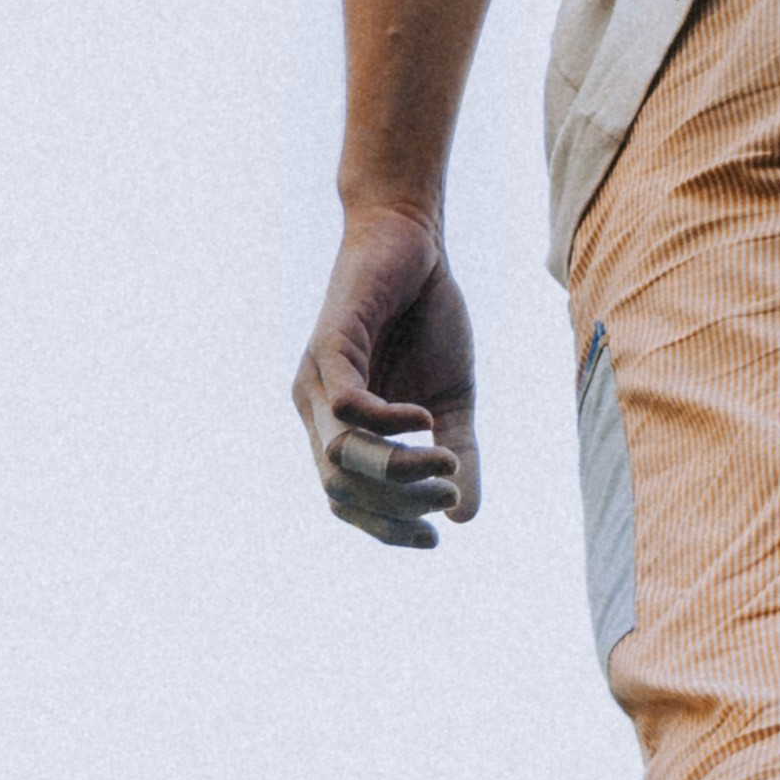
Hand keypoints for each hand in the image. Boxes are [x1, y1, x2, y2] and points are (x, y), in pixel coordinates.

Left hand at [296, 206, 481, 547]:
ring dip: (399, 469)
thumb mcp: (453, 400)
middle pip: (341, 488)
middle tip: (449, 494)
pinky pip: (348, 405)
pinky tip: (425, 418)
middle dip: (399, 505)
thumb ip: (457, 455)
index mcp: (338, 430)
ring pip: (341, 455)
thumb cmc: (426, 320)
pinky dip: (390, 423)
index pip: (346, 501)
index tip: (434, 537)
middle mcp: (315, 412)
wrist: (413, 242)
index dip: (386, 528)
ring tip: (446, 461)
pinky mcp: (329, 346)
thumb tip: (464, 516)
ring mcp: (317, 380)